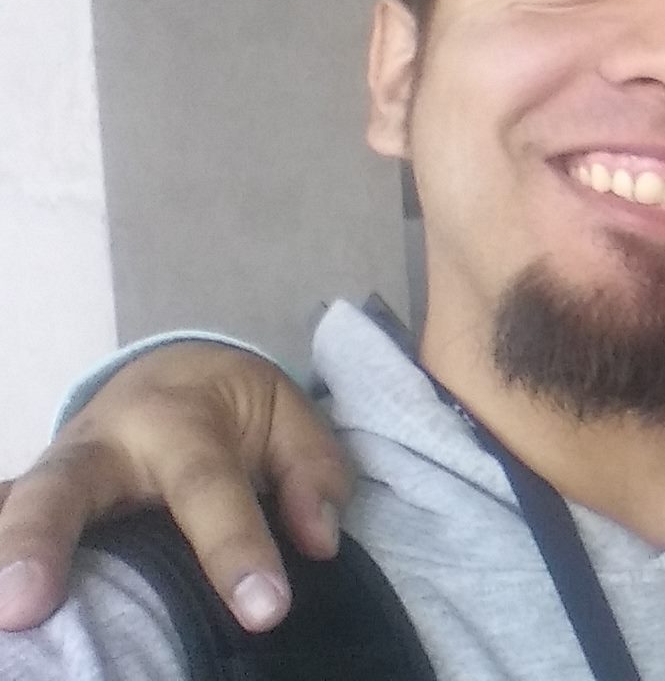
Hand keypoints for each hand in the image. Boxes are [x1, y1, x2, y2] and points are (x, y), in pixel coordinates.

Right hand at [0, 341, 350, 632]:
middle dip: (42, 543)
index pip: (207, 490)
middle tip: (25, 608)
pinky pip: (4, 514)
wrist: (168, 369)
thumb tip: (317, 542)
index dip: (236, 549)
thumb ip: (311, 471)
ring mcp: (53, 475)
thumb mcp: (287, 415)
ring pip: (18, 505)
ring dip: (0, 554)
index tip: (266, 610)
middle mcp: (100, 445)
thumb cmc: (232, 406)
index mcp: (177, 420)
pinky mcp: (30, 499)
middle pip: (63, 489)